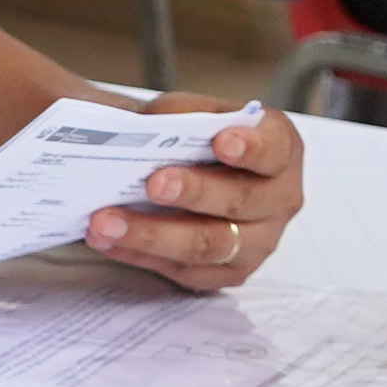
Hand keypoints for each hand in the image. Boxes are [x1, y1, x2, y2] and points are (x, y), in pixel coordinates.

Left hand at [86, 97, 301, 290]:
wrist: (190, 172)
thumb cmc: (196, 139)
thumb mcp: (190, 114)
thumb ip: (177, 116)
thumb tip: (144, 129)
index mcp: (280, 148)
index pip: (273, 148)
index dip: (251, 147)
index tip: (221, 141)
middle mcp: (279, 198)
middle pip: (240, 200)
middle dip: (194, 192)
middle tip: (154, 184)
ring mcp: (260, 242)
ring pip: (209, 244)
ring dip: (154, 233)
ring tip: (106, 221)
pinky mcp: (230, 273)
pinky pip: (186, 271)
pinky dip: (142, 255)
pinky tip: (108, 241)